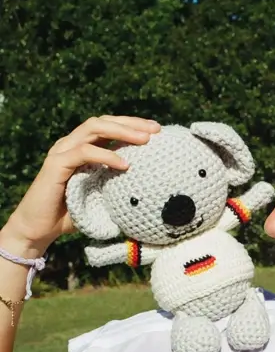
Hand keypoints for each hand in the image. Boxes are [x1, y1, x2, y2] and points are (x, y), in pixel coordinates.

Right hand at [2, 116, 160, 254]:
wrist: (40, 230)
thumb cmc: (72, 214)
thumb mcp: (102, 195)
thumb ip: (117, 184)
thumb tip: (150, 185)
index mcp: (83, 147)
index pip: (109, 126)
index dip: (133, 124)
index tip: (157, 130)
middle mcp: (71, 144)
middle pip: (103, 121)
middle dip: (131, 123)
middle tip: (155, 130)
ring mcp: (62, 151)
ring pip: (93, 129)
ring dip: (121, 132)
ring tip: (144, 140)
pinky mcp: (55, 164)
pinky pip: (83, 152)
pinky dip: (106, 156)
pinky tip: (124, 164)